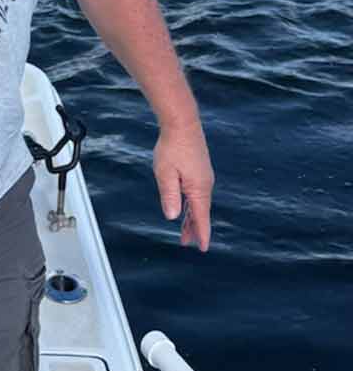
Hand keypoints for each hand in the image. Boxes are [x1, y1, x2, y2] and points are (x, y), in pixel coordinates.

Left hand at [152, 120, 213, 250]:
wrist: (182, 122)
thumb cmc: (172, 147)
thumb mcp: (165, 173)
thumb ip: (169, 195)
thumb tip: (172, 217)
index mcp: (198, 188)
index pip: (201, 217)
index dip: (201, 234)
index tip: (201, 249)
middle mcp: (205, 184)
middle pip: (200, 212)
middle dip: (194, 228)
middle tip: (186, 243)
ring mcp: (204, 176)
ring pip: (199, 202)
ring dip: (193, 216)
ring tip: (185, 229)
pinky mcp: (200, 169)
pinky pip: (198, 192)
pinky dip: (193, 203)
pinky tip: (188, 205)